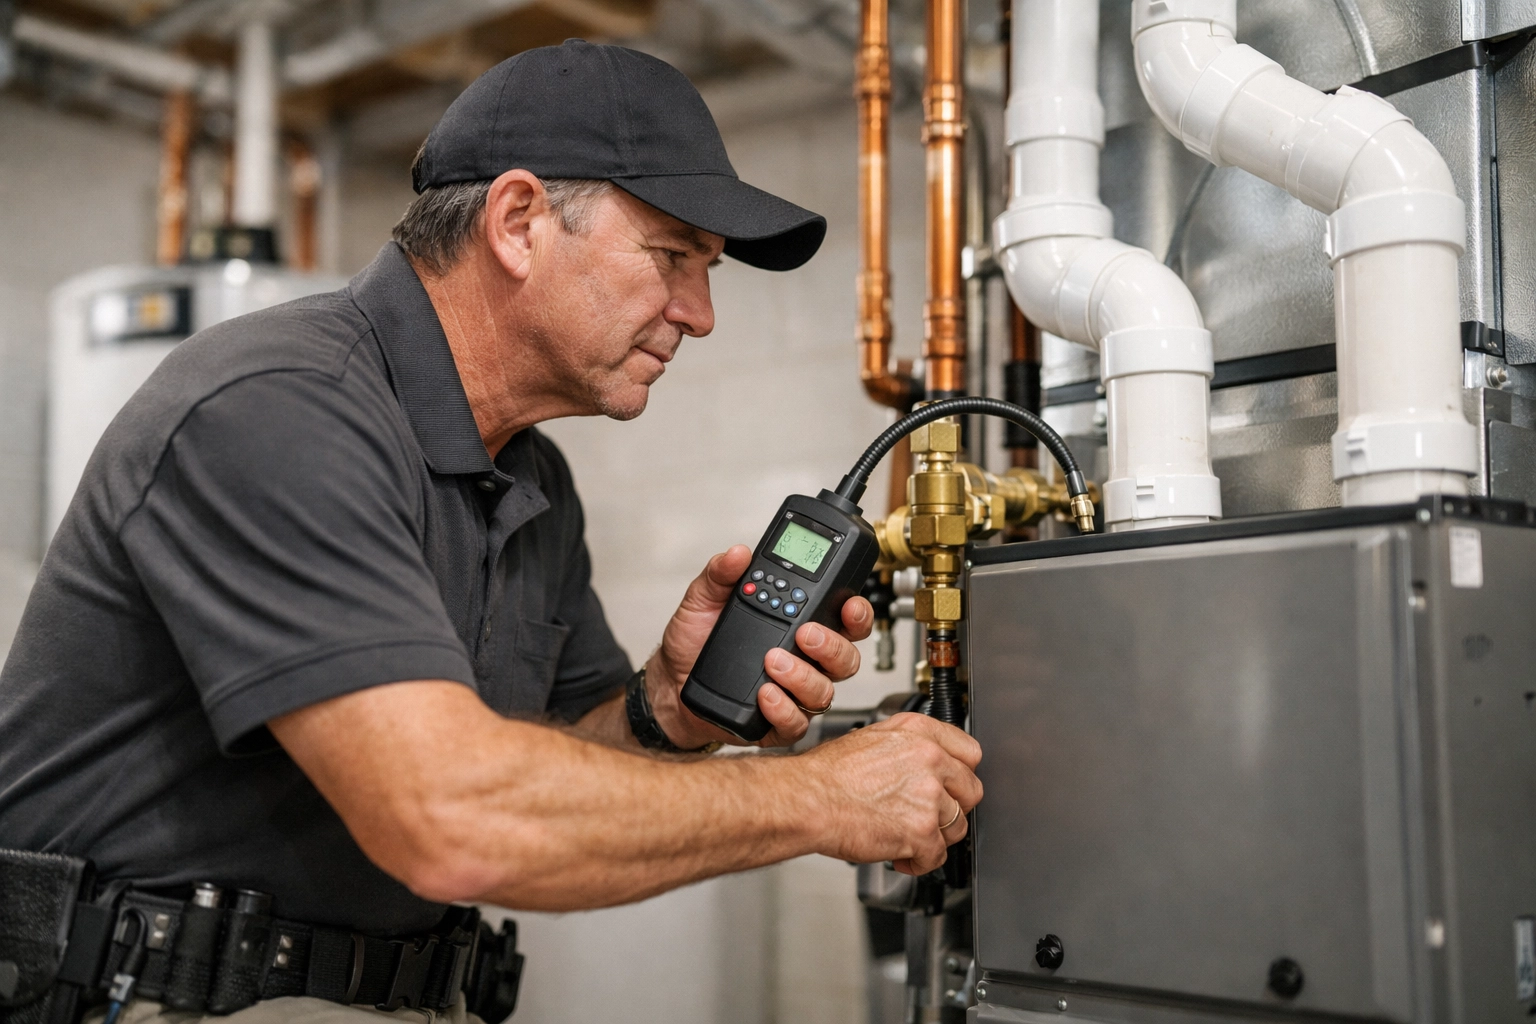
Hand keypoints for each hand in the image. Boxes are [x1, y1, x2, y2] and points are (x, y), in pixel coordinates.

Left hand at [647, 545, 872, 748]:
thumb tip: (737, 553)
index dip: (856, 613)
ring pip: (824, 692)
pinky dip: (784, 709)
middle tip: (805, 634)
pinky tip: (766, 694)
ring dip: (803, 676)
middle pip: (846, 658)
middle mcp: (804, 661)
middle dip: (832, 646)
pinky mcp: (776, 723)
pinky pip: (796, 724)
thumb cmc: (695, 642)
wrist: (670, 684)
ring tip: (772, 661)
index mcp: (798, 625)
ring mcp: (793, 694)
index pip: (843, 619)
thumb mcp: (703, 600)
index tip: (848, 604)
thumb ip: (720, 575)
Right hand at [799, 713, 982, 874]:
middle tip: (932, 815)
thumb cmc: (827, 774)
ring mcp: (928, 796)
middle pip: (971, 790)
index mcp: (919, 733)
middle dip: (953, 807)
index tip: (953, 785)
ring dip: (936, 836)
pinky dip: (921, 862)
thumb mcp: (871, 737)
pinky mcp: (921, 831)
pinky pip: (937, 856)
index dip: (961, 773)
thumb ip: (907, 745)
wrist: (808, 800)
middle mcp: (929, 760)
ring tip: (911, 837)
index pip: (970, 752)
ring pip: (957, 825)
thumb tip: (922, 759)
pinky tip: (903, 856)